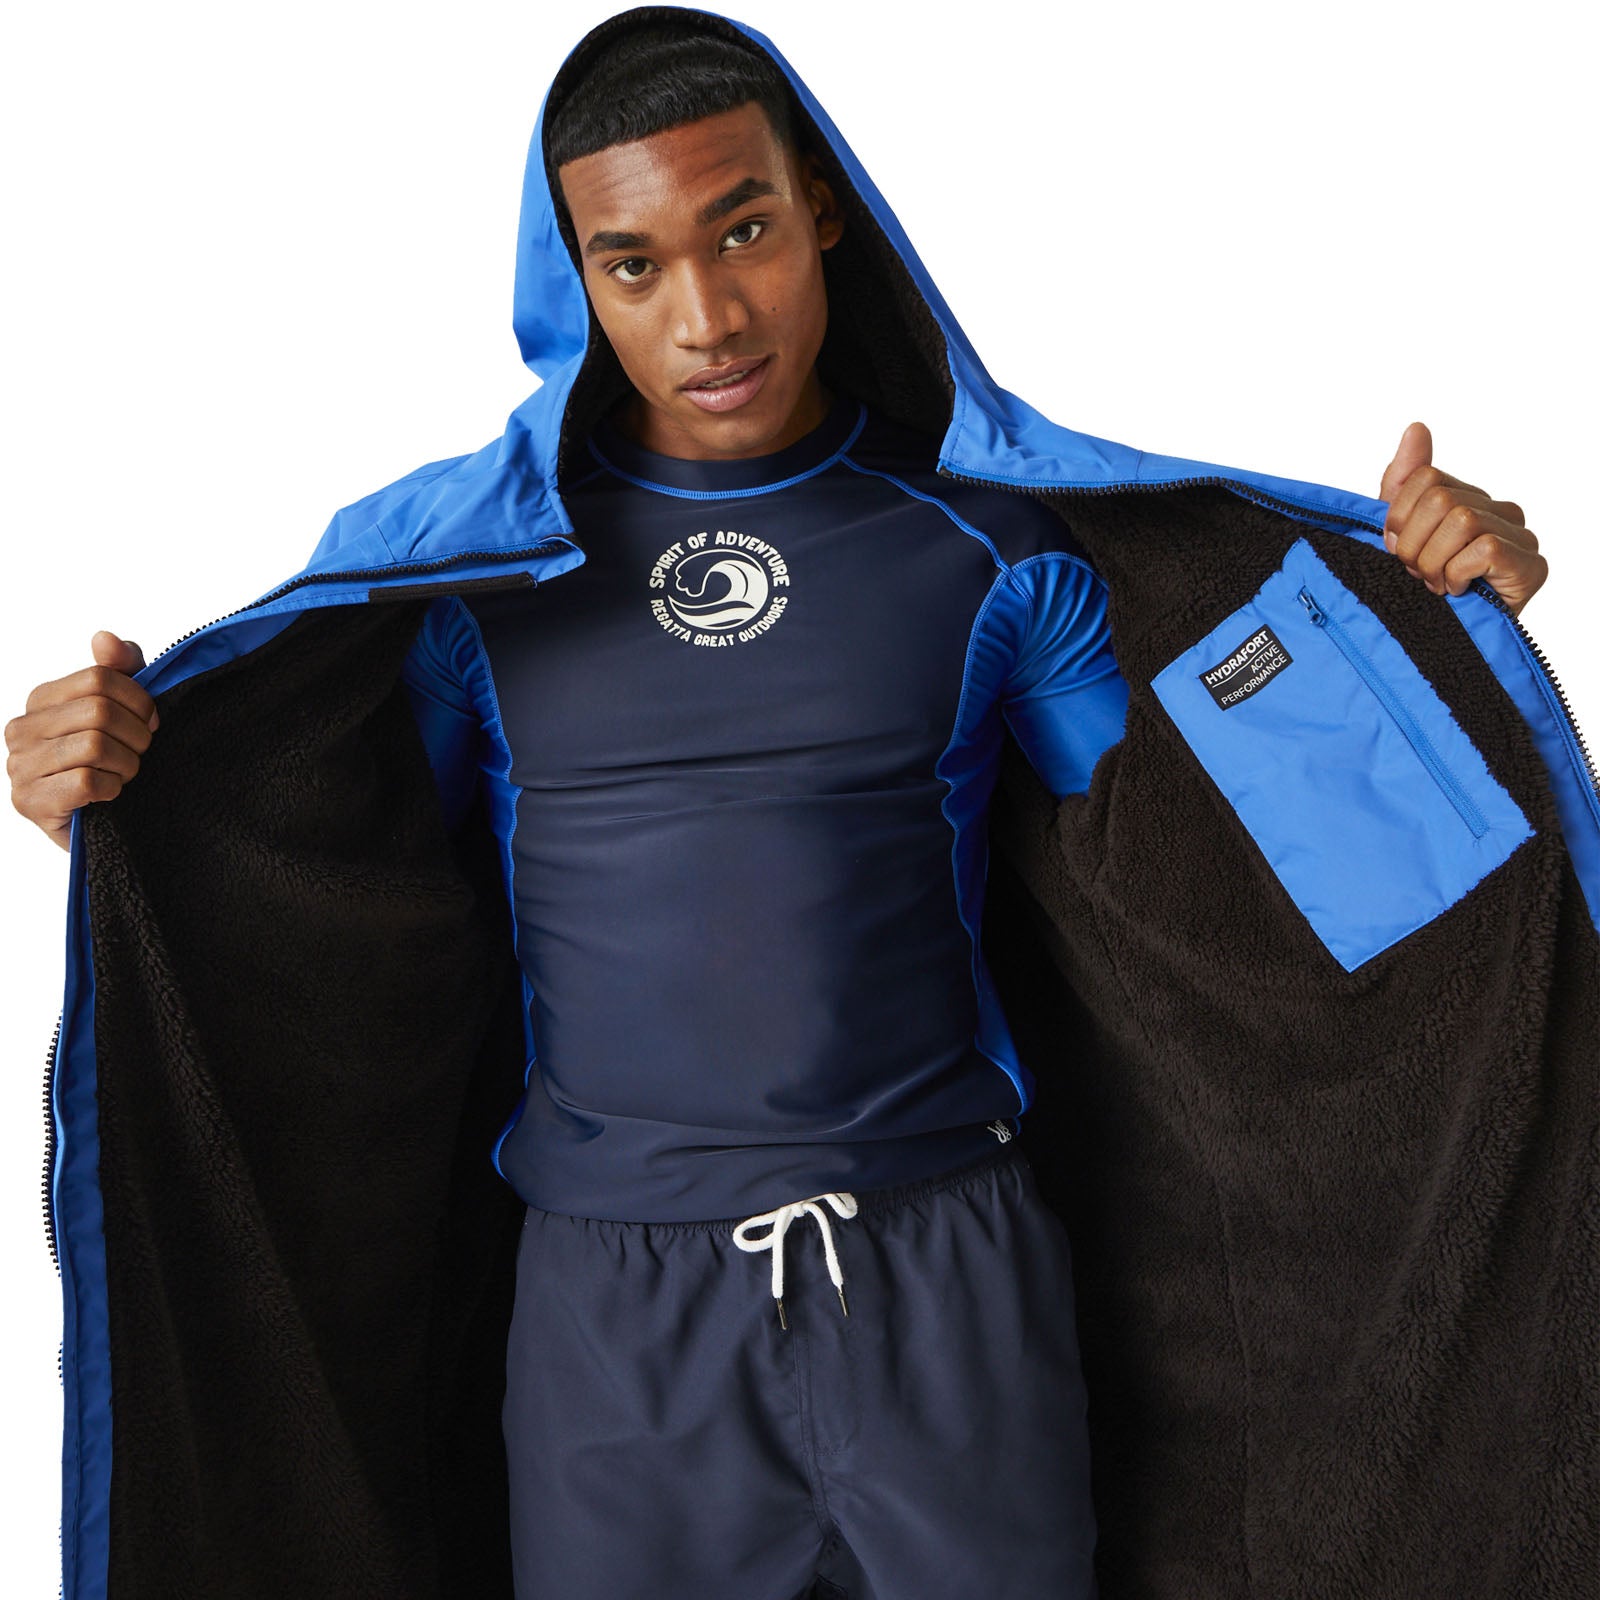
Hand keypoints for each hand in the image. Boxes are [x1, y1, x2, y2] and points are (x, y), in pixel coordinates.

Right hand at [5, 631, 157, 851]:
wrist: (102, 823)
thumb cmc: (110, 762)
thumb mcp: (122, 710)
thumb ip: (119, 670)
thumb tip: (105, 638)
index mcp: (41, 700)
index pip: (100, 678)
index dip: (139, 700)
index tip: (151, 721)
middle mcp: (21, 729)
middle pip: (99, 711)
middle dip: (137, 735)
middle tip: (140, 752)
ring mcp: (19, 766)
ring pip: (94, 746)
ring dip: (126, 764)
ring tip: (125, 773)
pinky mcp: (29, 802)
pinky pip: (85, 782)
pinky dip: (111, 788)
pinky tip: (110, 794)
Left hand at [1379, 421, 1545, 615]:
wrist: (1441, 646)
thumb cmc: (1419, 590)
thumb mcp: (1399, 533)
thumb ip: (1403, 482)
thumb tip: (1416, 428)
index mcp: (1468, 498)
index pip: (1423, 478)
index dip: (1398, 518)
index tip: (1395, 550)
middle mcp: (1500, 511)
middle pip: (1439, 500)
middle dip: (1412, 545)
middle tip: (1414, 573)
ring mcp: (1520, 536)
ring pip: (1460, 521)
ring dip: (1432, 563)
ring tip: (1433, 585)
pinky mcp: (1530, 564)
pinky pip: (1483, 548)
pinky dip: (1456, 574)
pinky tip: (1456, 591)